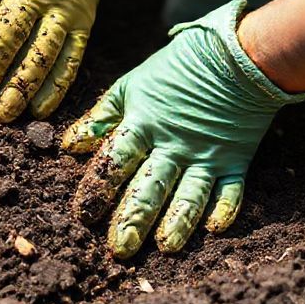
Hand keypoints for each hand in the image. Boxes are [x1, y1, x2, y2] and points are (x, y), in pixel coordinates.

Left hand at [62, 1, 304, 257]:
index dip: (98, 188)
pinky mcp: (235, 158)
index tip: (83, 216)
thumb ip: (100, 118)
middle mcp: (172, 144)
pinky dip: (226, 207)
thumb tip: (69, 146)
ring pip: (189, 194)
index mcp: (142, 124)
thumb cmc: (172, 70)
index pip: (116, 161)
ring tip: (165, 249)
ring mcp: (205, 153)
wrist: (233, 54)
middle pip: (149, 185)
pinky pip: (231, 188)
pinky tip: (216, 229)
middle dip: (133, 218)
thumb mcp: (129, 87)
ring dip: (177, 222)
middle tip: (119, 249)